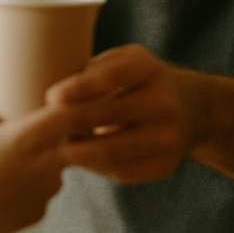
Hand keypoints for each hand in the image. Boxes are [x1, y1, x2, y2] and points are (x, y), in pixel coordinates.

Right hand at [0, 84, 87, 232]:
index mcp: (35, 136)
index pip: (75, 112)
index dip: (87, 100)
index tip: (95, 93)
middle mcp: (50, 161)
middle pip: (78, 139)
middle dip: (79, 129)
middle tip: (67, 123)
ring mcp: (48, 188)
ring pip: (59, 164)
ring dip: (50, 157)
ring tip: (22, 155)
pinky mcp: (40, 209)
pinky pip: (44, 188)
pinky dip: (35, 182)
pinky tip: (13, 182)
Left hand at [45, 43, 188, 183]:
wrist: (193, 108)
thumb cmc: (139, 80)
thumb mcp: (124, 62)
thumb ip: (92, 71)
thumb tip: (46, 90)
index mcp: (149, 68)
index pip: (112, 76)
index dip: (80, 87)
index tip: (51, 97)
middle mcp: (163, 101)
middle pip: (107, 115)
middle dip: (69, 124)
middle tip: (40, 129)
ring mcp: (168, 136)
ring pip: (111, 150)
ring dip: (76, 152)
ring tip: (53, 147)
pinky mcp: (166, 164)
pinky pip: (120, 170)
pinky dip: (94, 166)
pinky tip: (78, 158)